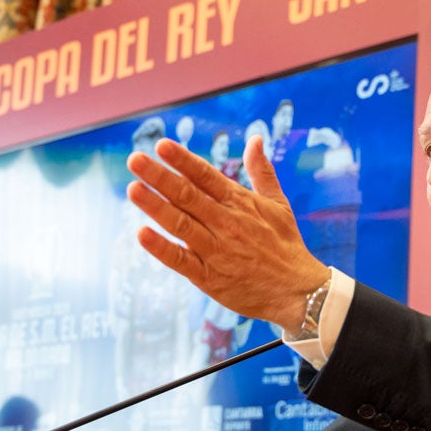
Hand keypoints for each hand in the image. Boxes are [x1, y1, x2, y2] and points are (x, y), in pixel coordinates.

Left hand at [126, 135, 329, 329]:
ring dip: (155, 206)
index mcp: (240, 203)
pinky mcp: (210, 278)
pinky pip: (181, 261)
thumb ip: (262, 171)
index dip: (183, 160)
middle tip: (135, 160)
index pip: (206, 176)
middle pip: (188, 196)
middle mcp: (226, 223)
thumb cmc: (286, 245)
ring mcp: (217, 251)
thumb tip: (255, 139)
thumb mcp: (279, 204)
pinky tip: (142, 234)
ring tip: (133, 188)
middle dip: (160, 177)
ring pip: (181, 224)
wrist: (297, 292)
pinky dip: (161, 248)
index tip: (161, 145)